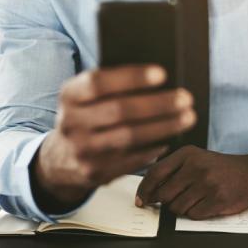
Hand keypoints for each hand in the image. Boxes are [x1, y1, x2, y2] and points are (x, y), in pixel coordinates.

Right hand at [31, 65, 194, 212]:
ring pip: (129, 137)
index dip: (131, 77)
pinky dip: (154, 148)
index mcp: (69, 96)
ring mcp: (83, 151)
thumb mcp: (84, 97)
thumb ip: (110, 86)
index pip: (99, 83)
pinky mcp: (95, 173)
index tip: (162, 74)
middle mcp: (71, 123)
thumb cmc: (84, 117)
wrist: (59, 160)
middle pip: (120, 111)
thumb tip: (157, 79)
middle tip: (185, 98)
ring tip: (187, 117)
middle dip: (158, 104)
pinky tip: (170, 139)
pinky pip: (132, 160)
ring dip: (164, 126)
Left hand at [135, 147, 247, 219]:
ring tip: (196, 199)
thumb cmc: (219, 168)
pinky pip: (193, 215)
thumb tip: (147, 191)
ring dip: (182, 208)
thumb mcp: (196, 158)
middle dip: (165, 202)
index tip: (140, 200)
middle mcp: (196, 167)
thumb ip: (172, 170)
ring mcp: (207, 184)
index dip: (144, 190)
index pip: (155, 173)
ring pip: (177, 208)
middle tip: (174, 199)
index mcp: (187, 154)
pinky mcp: (218, 200)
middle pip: (164, 194)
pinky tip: (206, 204)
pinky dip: (196, 214)